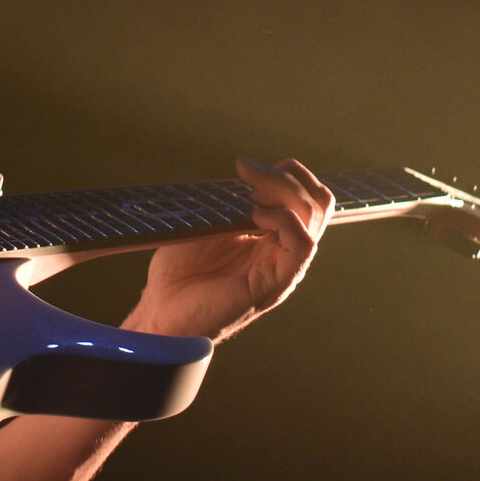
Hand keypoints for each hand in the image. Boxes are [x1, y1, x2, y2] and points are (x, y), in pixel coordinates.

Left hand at [125, 157, 329, 343]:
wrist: (161, 313)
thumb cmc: (178, 272)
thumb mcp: (206, 224)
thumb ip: (229, 201)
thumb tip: (247, 168)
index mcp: (271, 236)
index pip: (306, 197)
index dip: (285, 173)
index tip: (246, 167)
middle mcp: (283, 251)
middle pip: (317, 202)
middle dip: (286, 175)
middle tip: (246, 170)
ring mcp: (282, 268)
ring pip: (314, 218)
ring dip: (283, 191)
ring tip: (249, 191)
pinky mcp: (274, 284)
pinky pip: (302, 246)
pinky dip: (284, 220)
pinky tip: (254, 216)